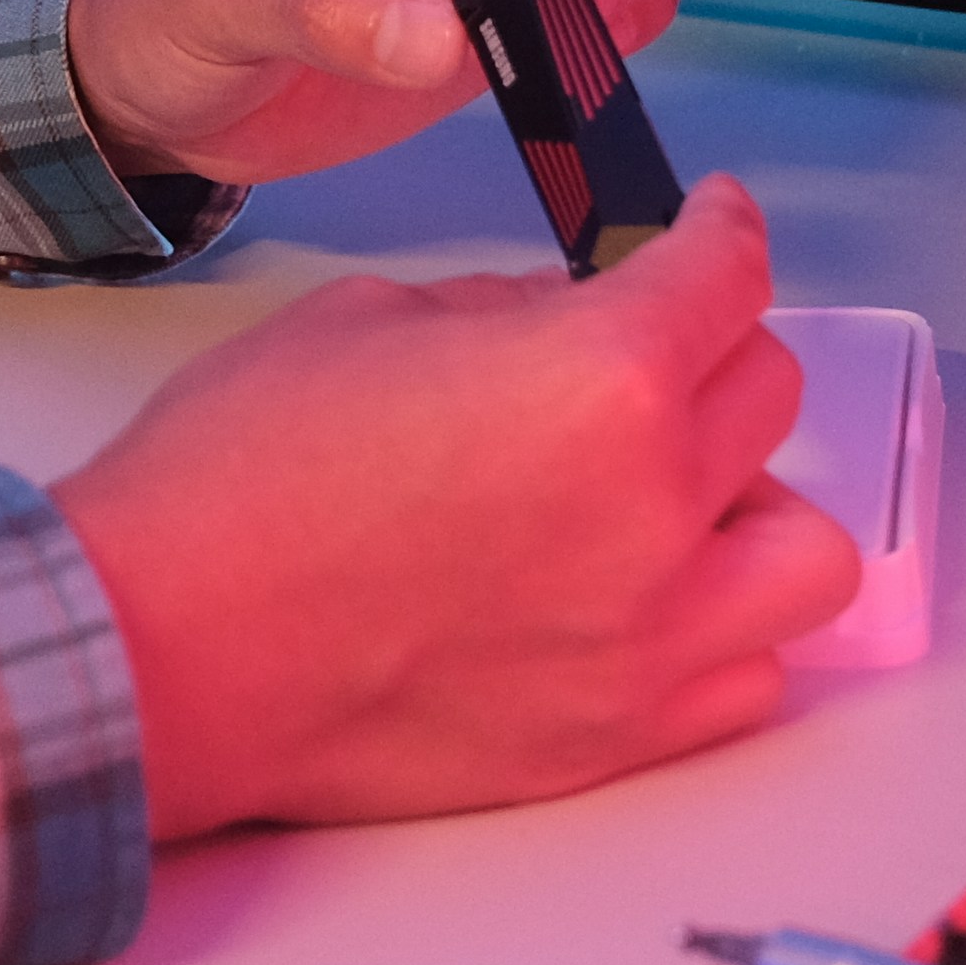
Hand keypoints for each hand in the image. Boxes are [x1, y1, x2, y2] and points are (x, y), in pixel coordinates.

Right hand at [54, 180, 857, 834]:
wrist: (163, 648)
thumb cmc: (236, 490)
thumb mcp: (370, 320)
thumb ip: (508, 313)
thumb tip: (567, 318)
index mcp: (601, 379)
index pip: (729, 276)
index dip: (723, 232)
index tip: (714, 228)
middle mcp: (651, 510)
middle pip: (769, 396)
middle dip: (710, 357)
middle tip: (648, 360)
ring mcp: (646, 637)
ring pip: (802, 550)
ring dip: (750, 505)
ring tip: (670, 498)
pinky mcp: (615, 735)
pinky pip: (748, 675)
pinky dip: (720, 631)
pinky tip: (647, 602)